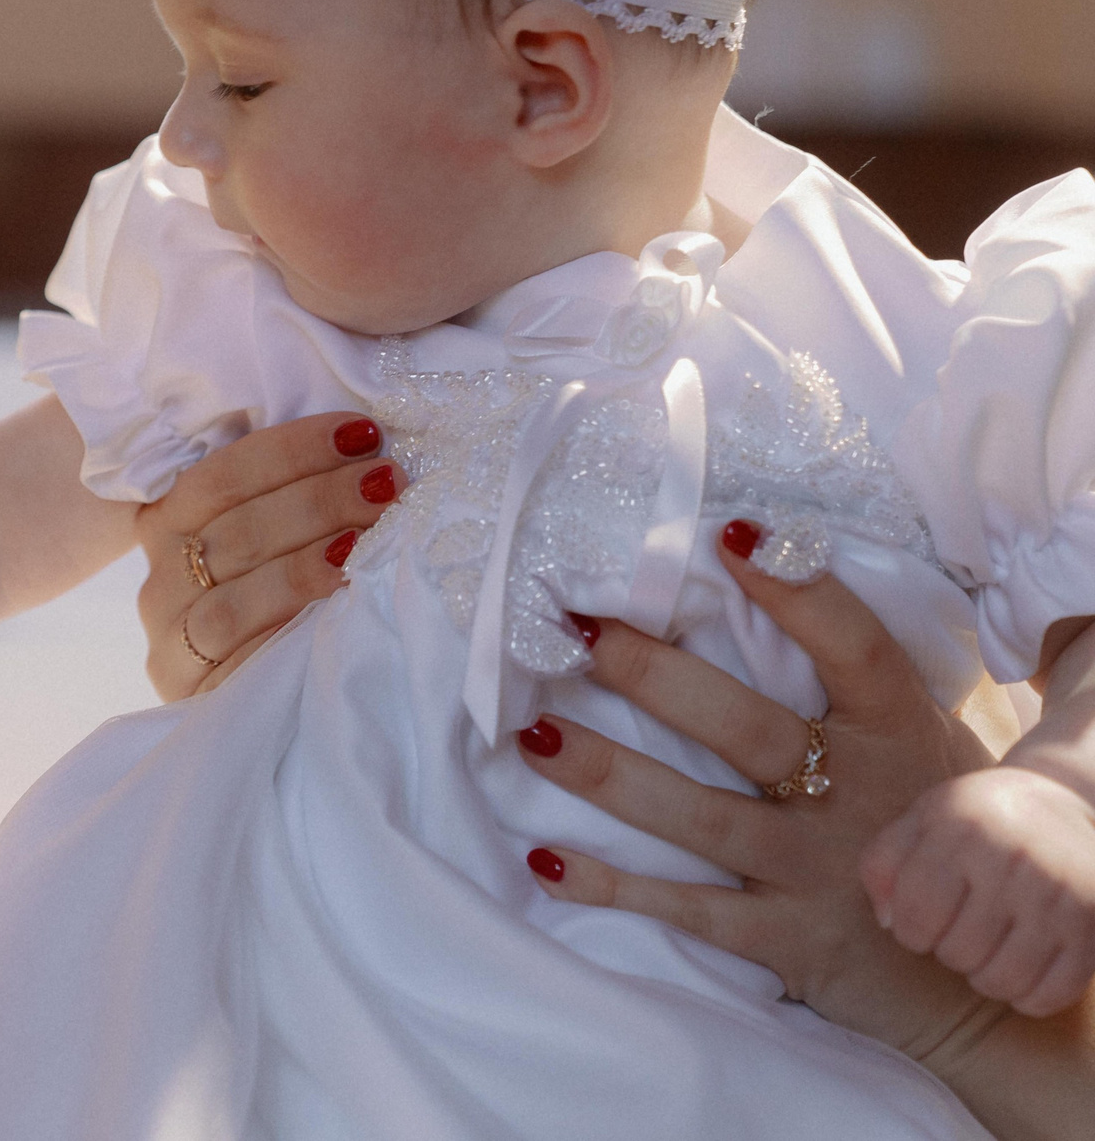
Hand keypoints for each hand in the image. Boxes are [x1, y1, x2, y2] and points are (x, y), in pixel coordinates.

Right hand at [135, 412, 395, 699]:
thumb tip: (361, 446)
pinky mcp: (193, 694)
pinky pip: (241, 659)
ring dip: (308, 565)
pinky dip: (291, 630)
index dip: (291, 452)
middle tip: (385, 484)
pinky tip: (339, 608)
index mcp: (168, 524)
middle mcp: (159, 580)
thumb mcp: (268, 542)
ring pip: (233, 599)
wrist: (259, 709)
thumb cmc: (275, 603)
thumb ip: (287, 498)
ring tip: (369, 542)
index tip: (360, 435)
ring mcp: (172, 642)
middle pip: (235, 532)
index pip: (220, 477)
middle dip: (317, 500)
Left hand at [513, 528, 1002, 1064]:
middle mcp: (858, 795)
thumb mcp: (922, 743)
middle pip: (746, 727)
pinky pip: (687, 908)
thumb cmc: (922, 824)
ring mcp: (818, 869)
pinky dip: (612, 887)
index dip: (799, 592)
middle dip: (655, 676)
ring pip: (698, 816)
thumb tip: (764, 570)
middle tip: (579, 632)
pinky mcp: (786, 937)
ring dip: (609, 775)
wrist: (973, 970)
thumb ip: (855, 682)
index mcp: (897, 730)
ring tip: (533, 736)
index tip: (731, 535)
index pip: (853, 647)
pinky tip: (544, 860)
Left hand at [864, 766, 1094, 1016]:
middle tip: (959, 932)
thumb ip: (882, 864)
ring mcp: (1059, 893)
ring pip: (1003, 979)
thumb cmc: (973, 819)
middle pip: (958, 952)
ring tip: (985, 951)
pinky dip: (1028, 998)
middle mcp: (1013, 858)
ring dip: (983, 977)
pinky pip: (1053, 993)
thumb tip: (887, 921)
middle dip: (947, 951)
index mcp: (961, 828)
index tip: (919, 925)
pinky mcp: (1092, 921)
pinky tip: (1018, 974)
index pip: (915, 912)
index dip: (909, 931)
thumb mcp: (918, 822)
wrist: (1056, 799)